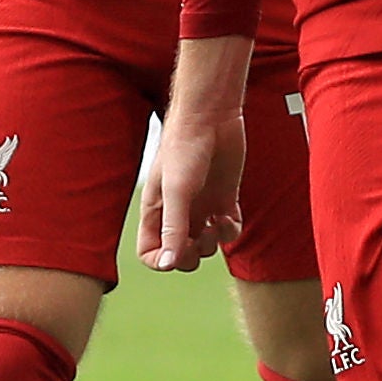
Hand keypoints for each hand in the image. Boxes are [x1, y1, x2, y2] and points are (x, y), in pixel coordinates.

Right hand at [138, 100, 245, 272]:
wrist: (212, 116)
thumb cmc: (185, 147)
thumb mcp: (177, 191)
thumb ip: (173, 228)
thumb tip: (169, 264)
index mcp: (157, 210)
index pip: (150, 252)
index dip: (161, 261)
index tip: (176, 253)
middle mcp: (178, 212)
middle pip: (179, 254)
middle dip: (191, 257)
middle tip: (199, 241)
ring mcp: (202, 206)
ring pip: (205, 245)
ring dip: (213, 244)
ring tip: (215, 225)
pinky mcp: (224, 199)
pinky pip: (228, 230)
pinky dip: (230, 231)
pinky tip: (228, 217)